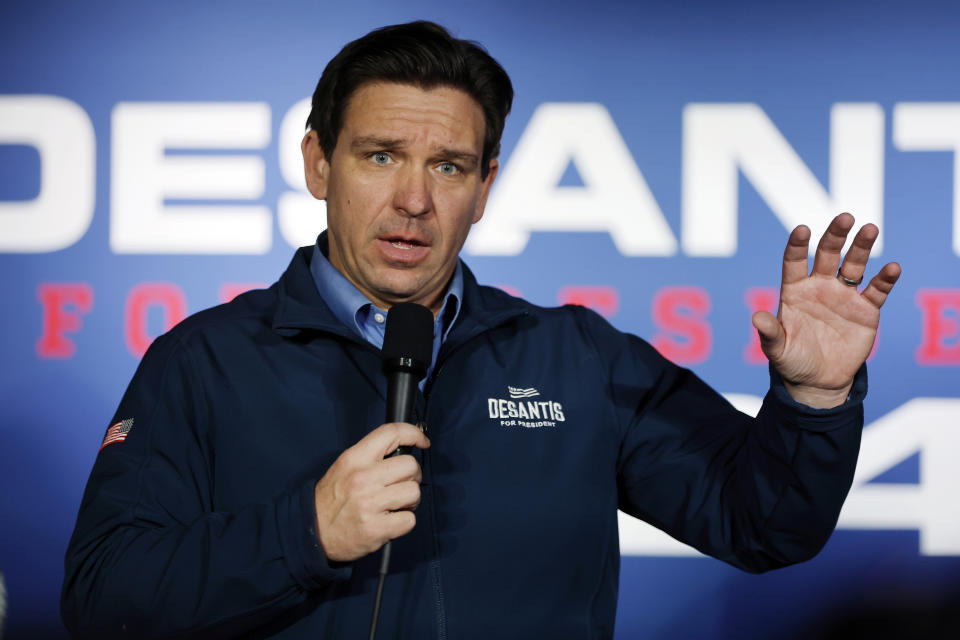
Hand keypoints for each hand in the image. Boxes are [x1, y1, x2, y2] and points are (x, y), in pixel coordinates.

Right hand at [313, 422, 429, 561]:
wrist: (313, 531)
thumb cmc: (331, 499)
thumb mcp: (344, 466)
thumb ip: (371, 456)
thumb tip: (403, 449)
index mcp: (355, 458)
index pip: (391, 433)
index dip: (413, 433)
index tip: (422, 441)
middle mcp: (363, 478)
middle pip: (410, 465)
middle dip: (412, 476)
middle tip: (401, 484)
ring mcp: (370, 504)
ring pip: (414, 492)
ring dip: (409, 500)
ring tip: (394, 504)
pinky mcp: (376, 529)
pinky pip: (409, 520)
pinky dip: (404, 521)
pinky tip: (390, 520)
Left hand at [752, 213, 900, 407]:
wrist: (819, 381)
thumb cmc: (793, 361)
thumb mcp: (777, 349)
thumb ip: (770, 333)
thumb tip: (756, 317)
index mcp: (795, 291)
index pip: (795, 262)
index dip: (798, 245)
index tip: (802, 229)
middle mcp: (820, 287)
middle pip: (828, 255)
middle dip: (835, 235)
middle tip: (845, 217)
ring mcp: (844, 296)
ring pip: (854, 265)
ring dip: (862, 247)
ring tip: (870, 229)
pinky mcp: (866, 310)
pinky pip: (877, 290)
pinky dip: (885, 279)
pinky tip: (892, 267)